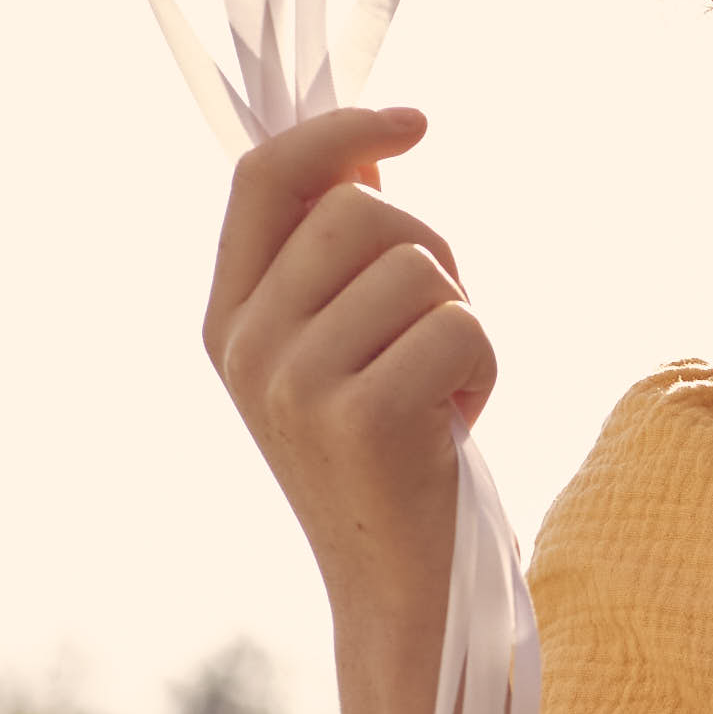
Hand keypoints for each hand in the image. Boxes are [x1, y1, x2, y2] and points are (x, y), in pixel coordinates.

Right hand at [202, 105, 492, 634]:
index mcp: (228, 319)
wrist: (402, 593)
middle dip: (431, 249)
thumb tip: (371, 141)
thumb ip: (339, 255)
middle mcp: (247, 346)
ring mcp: (295, 382)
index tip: (417, 121)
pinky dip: (484, 368)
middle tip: (440, 327)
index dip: (338, 129)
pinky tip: (458, 422)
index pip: (261, 176)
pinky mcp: (360, 418)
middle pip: (360, 208)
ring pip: (419, 266)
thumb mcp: (344, 347)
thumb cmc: (392, 457)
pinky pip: (461, 325)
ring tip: (442, 388)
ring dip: (461, 318)